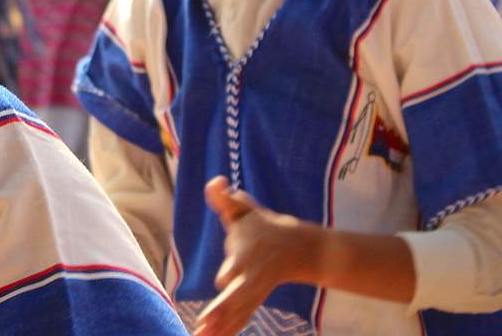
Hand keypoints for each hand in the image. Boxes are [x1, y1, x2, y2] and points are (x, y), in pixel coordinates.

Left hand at [194, 177, 317, 335]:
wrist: (297, 249)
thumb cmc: (262, 226)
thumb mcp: (244, 208)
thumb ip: (226, 198)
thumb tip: (215, 182)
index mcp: (248, 256)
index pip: (238, 265)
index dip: (232, 271)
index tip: (224, 278)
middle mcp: (250, 278)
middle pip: (237, 297)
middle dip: (222, 310)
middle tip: (205, 323)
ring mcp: (251, 294)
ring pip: (235, 315)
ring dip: (219, 328)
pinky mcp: (251, 302)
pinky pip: (237, 321)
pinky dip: (226, 332)